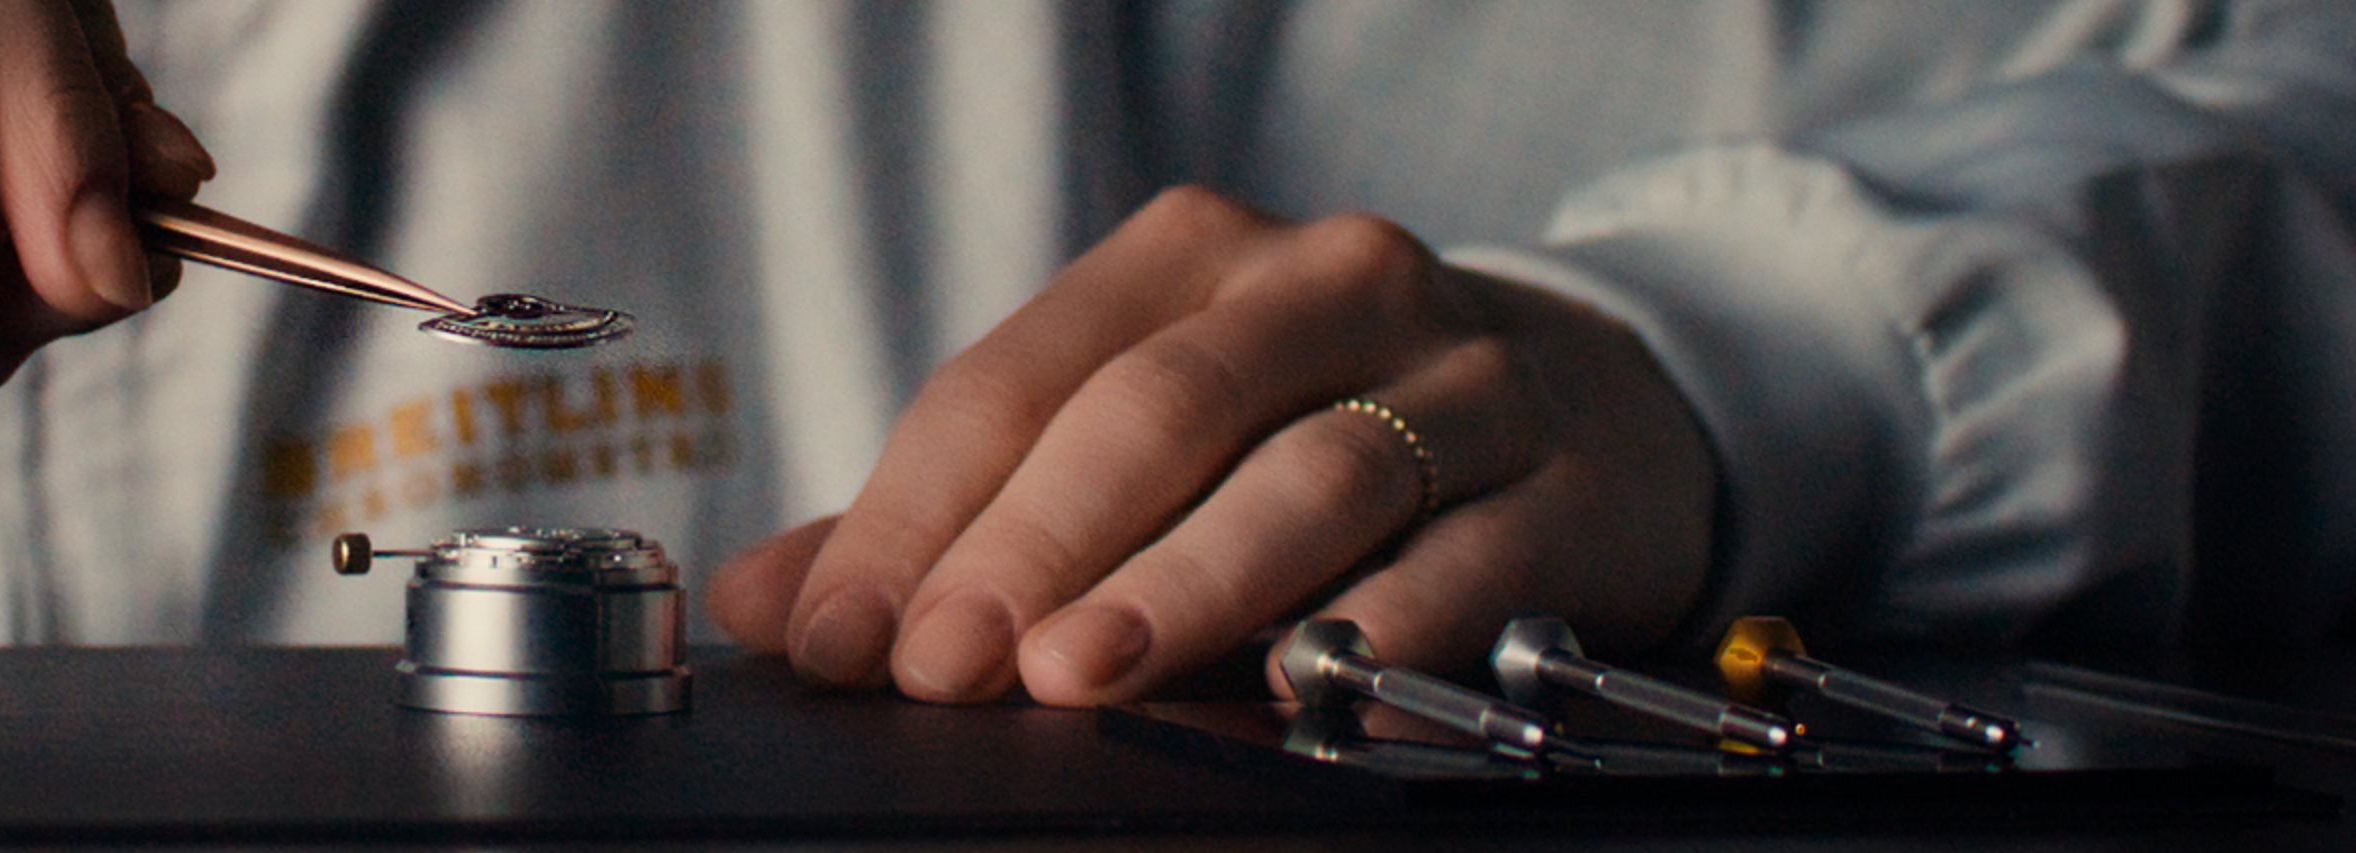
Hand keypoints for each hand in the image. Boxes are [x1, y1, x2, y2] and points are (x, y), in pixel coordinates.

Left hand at [705, 186, 1715, 704]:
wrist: (1586, 416)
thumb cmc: (1306, 427)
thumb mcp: (1129, 435)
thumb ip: (949, 521)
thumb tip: (769, 605)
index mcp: (1188, 260)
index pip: (1015, 381)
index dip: (912, 516)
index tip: (840, 636)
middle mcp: (1325, 288)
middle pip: (1153, 412)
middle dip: (1034, 547)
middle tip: (950, 664)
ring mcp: (1460, 380)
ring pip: (1308, 476)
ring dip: (1181, 585)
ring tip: (1082, 673)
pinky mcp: (1562, 486)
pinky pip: (1463, 559)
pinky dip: (1375, 625)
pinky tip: (1298, 683)